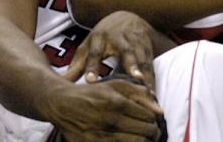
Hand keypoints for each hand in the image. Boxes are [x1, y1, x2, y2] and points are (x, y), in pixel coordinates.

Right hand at [44, 78, 162, 140]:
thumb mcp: (117, 85)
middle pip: (145, 133)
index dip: (155, 119)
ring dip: (144, 141)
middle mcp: (109, 121)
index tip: (154, 120)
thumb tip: (159, 110)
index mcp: (117, 103)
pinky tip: (129, 139)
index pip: (148, 117)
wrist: (63, 104)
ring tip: (144, 137)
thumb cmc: (93, 93)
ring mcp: (100, 137)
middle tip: (153, 131)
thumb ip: (140, 93)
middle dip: (153, 132)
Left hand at [63, 11, 156, 89]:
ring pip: (142, 58)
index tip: (90, 81)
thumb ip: (76, 66)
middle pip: (126, 51)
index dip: (94, 66)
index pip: (96, 52)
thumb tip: (58, 84)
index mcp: (100, 37)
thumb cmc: (102, 38)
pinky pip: (151, 64)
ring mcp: (137, 42)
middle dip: (131, 64)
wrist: (127, 18)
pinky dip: (152, 78)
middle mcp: (121, 38)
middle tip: (134, 78)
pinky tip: (152, 93)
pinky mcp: (148, 47)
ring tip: (148, 90)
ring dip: (146, 74)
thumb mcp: (87, 47)